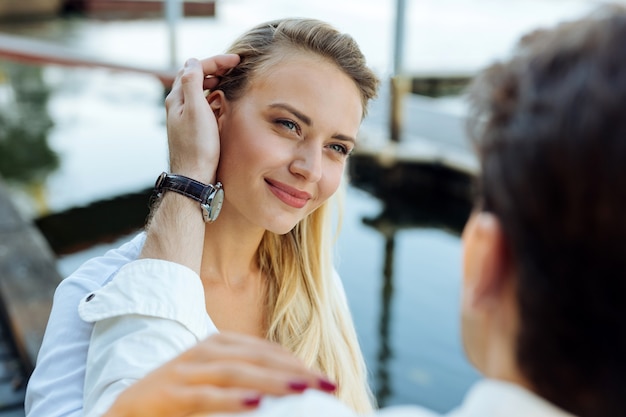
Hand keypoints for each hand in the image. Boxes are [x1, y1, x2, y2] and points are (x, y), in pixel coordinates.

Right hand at [102, 332, 336, 416]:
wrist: (127, 408)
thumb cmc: (179, 394)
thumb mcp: (215, 382)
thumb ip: (246, 382)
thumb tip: (288, 390)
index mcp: (219, 345)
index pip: (266, 352)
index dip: (297, 363)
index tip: (325, 379)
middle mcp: (205, 351)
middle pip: (258, 358)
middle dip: (295, 371)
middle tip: (327, 384)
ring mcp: (186, 370)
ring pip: (236, 372)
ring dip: (272, 381)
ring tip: (303, 388)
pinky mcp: (171, 394)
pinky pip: (205, 396)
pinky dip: (231, 399)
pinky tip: (256, 404)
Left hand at [164, 55, 239, 182]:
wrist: (194, 177)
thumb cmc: (197, 147)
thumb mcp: (196, 110)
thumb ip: (192, 83)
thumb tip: (192, 62)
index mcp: (177, 98)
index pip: (194, 68)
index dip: (215, 61)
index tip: (236, 60)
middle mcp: (177, 106)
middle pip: (193, 77)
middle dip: (213, 68)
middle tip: (234, 67)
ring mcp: (184, 118)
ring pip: (197, 91)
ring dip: (212, 82)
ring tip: (229, 80)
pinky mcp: (191, 129)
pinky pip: (201, 105)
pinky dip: (212, 97)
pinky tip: (221, 102)